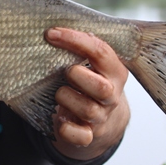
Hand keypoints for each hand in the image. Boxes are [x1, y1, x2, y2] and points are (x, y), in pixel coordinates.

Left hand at [45, 28, 129, 159]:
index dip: (75, 40)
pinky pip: (79, 135)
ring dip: (66, 98)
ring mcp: (102, 117)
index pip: (101, 51)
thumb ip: (81, 49)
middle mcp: (111, 95)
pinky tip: (59, 117)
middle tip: (64, 71)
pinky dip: (66, 127)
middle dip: (76, 75)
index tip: (51, 34)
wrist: (103, 124)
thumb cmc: (90, 85)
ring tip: (58, 93)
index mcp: (114, 72)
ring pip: (87, 109)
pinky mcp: (90, 136)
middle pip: (101, 87)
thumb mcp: (92, 65)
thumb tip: (52, 28)